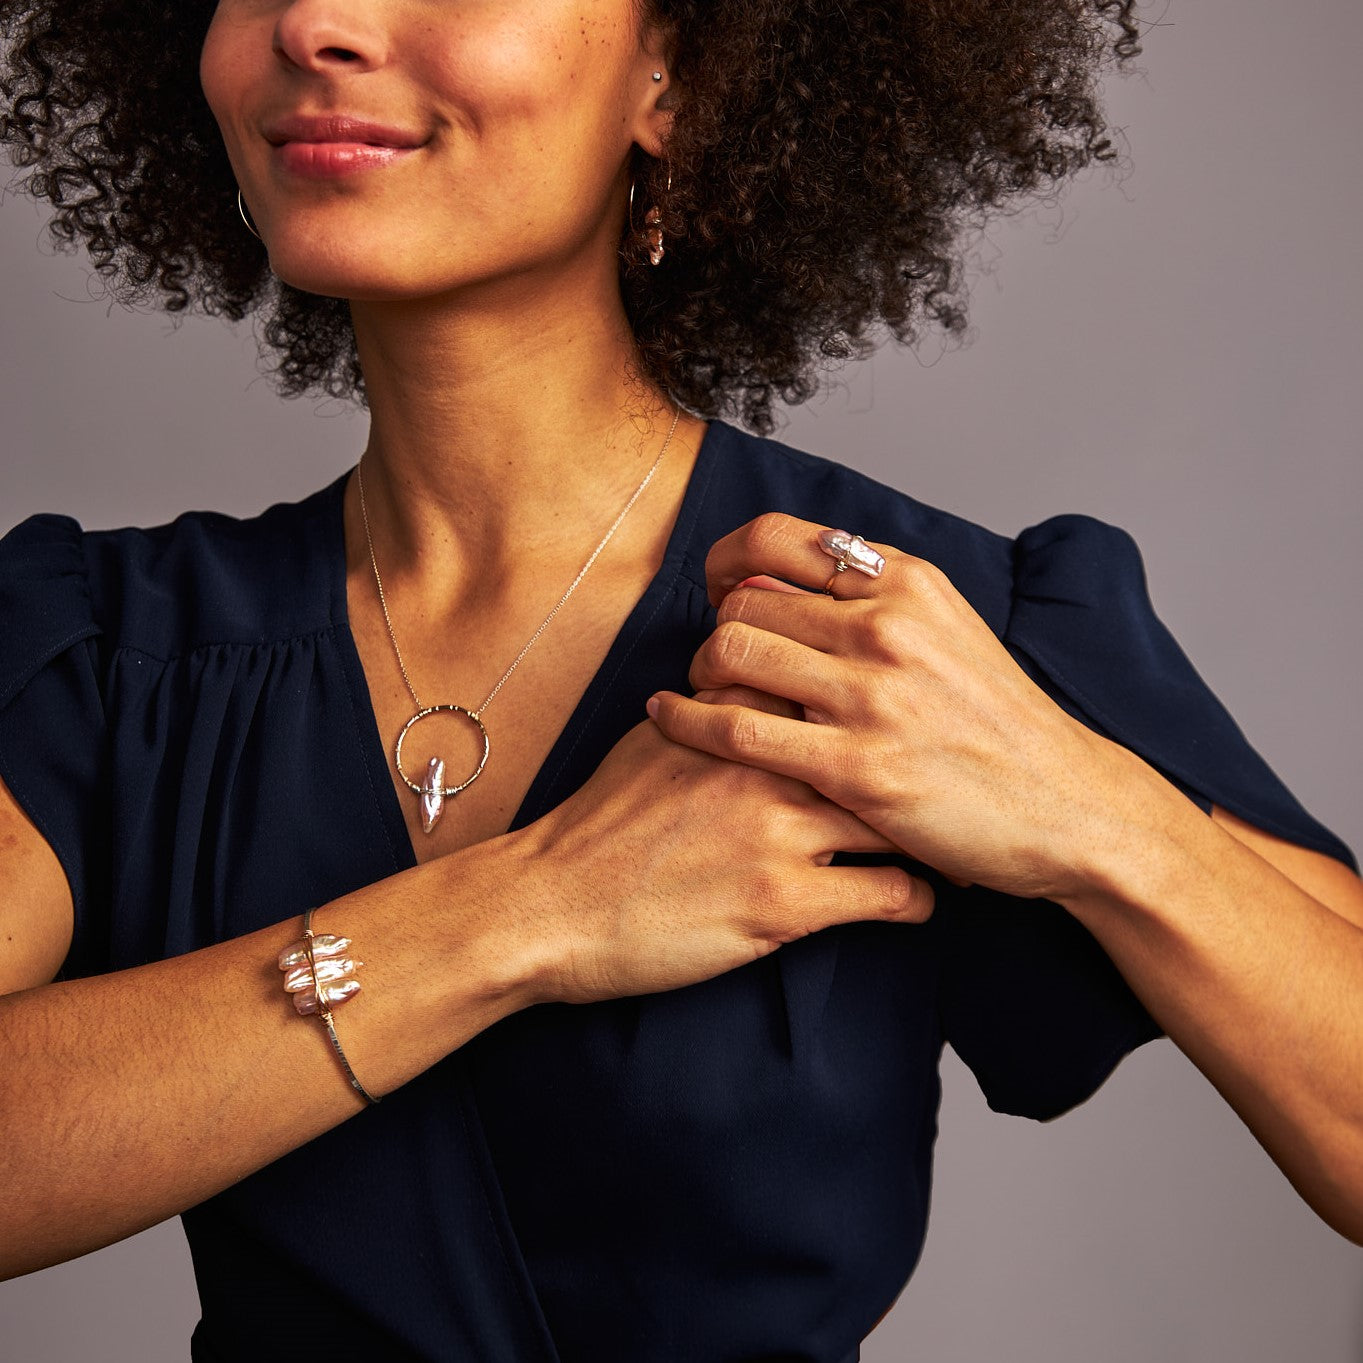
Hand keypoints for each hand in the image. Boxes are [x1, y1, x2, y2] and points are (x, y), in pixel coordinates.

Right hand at [520, 685, 934, 1007]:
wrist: (552, 903)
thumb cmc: (600, 825)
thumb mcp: (654, 741)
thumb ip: (716, 709)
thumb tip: (755, 685)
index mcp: (735, 718)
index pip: (837, 689)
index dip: (885, 708)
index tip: (917, 728)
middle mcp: (764, 764)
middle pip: (880, 747)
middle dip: (926, 771)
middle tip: (955, 790)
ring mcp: (778, 832)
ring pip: (897, 819)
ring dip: (933, 841)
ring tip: (951, 853)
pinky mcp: (784, 905)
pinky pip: (888, 895)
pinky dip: (915, 901)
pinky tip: (915, 903)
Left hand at [646, 513, 1122, 902]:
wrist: (1066, 806)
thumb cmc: (998, 725)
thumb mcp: (948, 632)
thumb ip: (873, 602)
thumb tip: (782, 580)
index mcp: (908, 585)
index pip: (781, 538)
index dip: (729, 559)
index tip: (721, 589)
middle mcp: (887, 626)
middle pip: (744, 596)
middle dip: (715, 625)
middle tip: (716, 659)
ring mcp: (871, 696)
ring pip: (731, 650)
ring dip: (700, 672)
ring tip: (701, 693)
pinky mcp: (854, 765)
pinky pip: (734, 726)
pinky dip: (686, 720)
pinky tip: (669, 719)